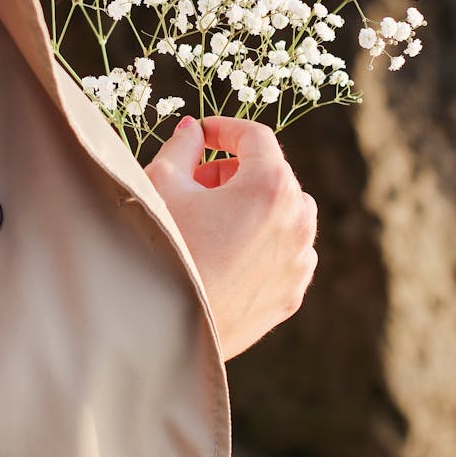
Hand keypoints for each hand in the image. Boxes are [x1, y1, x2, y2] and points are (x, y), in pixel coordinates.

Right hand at [145, 116, 317, 360]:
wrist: (156, 328)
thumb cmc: (157, 247)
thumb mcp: (161, 184)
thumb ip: (183, 146)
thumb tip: (192, 130)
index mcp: (270, 186)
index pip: (256, 137)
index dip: (224, 128)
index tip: (201, 134)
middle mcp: (297, 221)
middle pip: (272, 174)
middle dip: (235, 170)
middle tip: (195, 181)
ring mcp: (298, 261)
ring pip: (284, 213)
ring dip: (252, 205)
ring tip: (209, 218)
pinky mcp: (292, 293)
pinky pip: (286, 252)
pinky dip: (263, 242)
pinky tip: (223, 252)